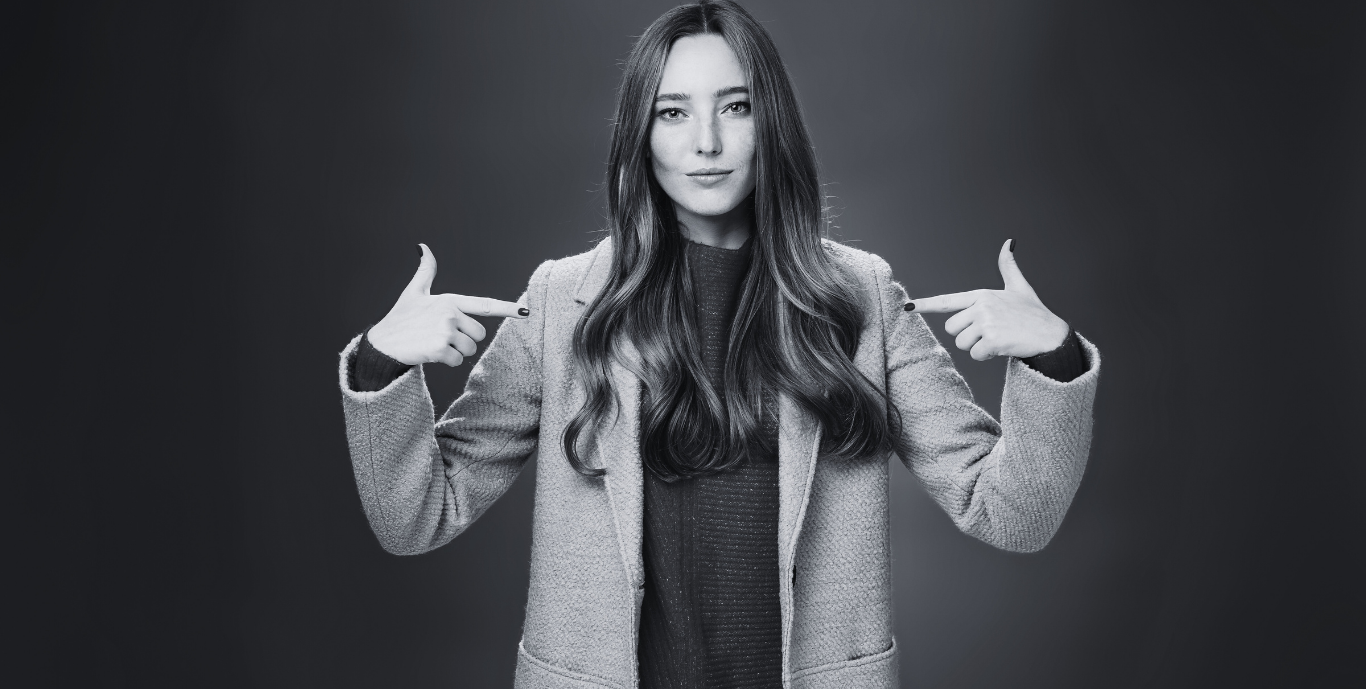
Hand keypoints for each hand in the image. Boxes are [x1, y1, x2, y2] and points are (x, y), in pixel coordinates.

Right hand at [368, 243, 528, 366]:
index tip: (526, 312)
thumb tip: (424, 247)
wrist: (382, 343)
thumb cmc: (400, 318)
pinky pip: (457, 361)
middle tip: (442, 336)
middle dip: (465, 339)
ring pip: (470, 349)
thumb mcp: (414, 292)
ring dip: (456, 352)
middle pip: (479, 334)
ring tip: (435, 344)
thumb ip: (425, 271)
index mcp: (449, 300)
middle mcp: (450, 313)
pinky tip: (430, 354)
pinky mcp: (439, 348)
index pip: (485, 305)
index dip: (507, 308)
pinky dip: (446, 362)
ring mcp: (445, 330)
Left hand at [907, 239, 1067, 360]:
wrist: (1051, 335)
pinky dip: (987, 356)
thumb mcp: (1019, 287)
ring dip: (977, 348)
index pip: (948, 300)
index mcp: (982, 295)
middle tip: (990, 333)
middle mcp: (981, 306)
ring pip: (961, 343)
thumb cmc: (1034, 313)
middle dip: (967, 336)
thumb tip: (1008, 243)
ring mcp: (986, 321)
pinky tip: (1002, 348)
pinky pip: (975, 354)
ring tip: (998, 339)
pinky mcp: (992, 338)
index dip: (926, 305)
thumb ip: (1008, 267)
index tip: (908, 307)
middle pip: (952, 329)